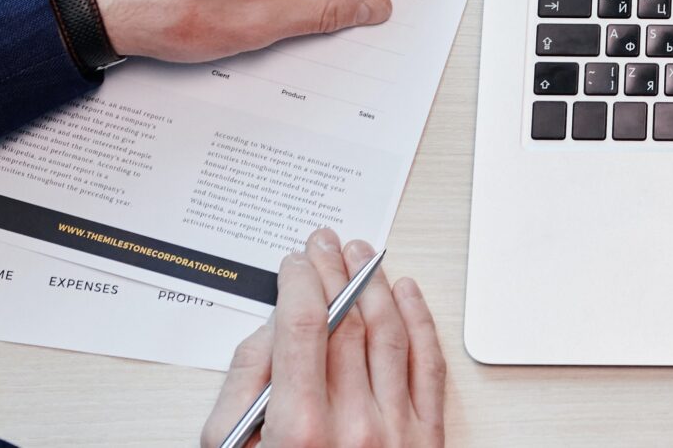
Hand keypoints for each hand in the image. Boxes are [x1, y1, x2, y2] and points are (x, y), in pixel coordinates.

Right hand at [200, 230, 443, 447]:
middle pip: (345, 322)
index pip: (302, 326)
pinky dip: (420, 321)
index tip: (295, 262)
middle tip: (326, 243)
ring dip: (374, 284)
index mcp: (299, 432)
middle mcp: (353, 427)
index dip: (299, 282)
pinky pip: (428, 365)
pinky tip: (407, 294)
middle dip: (334, 272)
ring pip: (389, 333)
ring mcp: (396, 432)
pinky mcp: (427, 440)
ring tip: (363, 254)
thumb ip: (244, 391)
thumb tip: (273, 333)